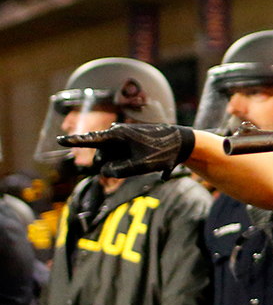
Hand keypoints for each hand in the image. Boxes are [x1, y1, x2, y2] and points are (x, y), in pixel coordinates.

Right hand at [58, 123, 195, 178]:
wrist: (182, 142)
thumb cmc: (163, 152)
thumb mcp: (142, 166)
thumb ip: (120, 170)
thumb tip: (104, 171)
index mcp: (118, 135)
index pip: (91, 140)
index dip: (74, 141)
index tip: (58, 139)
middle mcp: (117, 133)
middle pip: (102, 156)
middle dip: (112, 166)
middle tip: (135, 166)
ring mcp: (123, 137)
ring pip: (113, 158)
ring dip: (123, 165)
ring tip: (145, 160)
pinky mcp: (129, 142)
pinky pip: (122, 157)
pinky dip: (131, 164)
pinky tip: (149, 161)